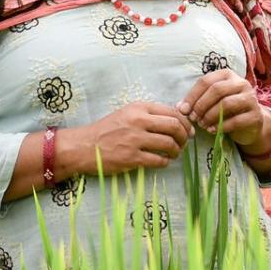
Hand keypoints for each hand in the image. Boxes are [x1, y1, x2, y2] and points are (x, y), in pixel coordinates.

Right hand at [63, 102, 192, 177]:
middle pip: (175, 126)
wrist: (82, 146)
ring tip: (174, 153)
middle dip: (184, 136)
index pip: (173, 112)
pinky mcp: (131, 158)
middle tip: (184, 143)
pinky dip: (165, 162)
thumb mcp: (127, 114)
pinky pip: (159, 160)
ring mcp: (135, 140)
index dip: (185, 122)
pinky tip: (163, 162)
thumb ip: (150, 115)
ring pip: (169, 144)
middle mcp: (138, 121)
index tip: (188, 130)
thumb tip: (178, 122)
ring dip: (177, 150)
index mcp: (139, 108)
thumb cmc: (107, 130)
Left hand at [178, 69, 270, 155]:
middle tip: (193, 118)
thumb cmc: (226, 110)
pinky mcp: (255, 115)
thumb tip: (180, 108)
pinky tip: (212, 131)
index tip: (183, 110)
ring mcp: (251, 98)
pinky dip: (221, 127)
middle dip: (201, 105)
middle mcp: (241, 83)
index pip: (206, 81)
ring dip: (210, 116)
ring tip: (202, 124)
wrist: (249, 124)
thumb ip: (196, 101)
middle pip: (217, 90)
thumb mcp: (211, 101)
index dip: (192, 96)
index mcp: (228, 75)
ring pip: (226, 104)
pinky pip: (236, 120)